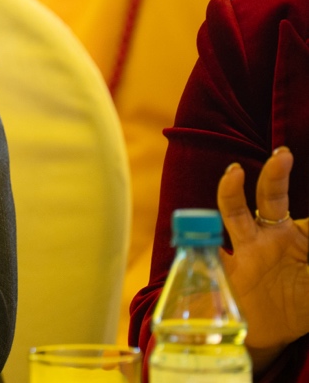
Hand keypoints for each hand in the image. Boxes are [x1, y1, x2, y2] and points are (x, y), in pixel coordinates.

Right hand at [218, 148, 308, 369]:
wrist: (268, 333)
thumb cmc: (298, 302)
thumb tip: (308, 229)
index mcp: (297, 235)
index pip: (300, 212)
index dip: (299, 204)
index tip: (288, 162)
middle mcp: (271, 236)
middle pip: (271, 198)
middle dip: (275, 176)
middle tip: (283, 155)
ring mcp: (247, 251)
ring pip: (235, 213)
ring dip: (231, 192)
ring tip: (233, 173)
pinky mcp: (225, 269)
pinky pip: (207, 247)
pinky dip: (198, 234)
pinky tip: (191, 225)